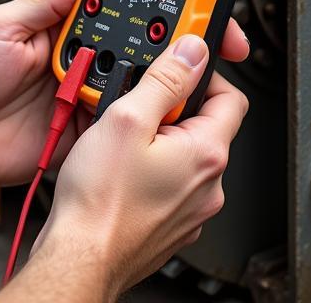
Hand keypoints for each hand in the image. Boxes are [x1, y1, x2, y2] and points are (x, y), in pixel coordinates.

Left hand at [0, 0, 248, 186]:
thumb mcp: (4, 24)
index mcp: (65, 27)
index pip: (120, 9)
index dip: (155, 4)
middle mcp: (81, 60)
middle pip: (138, 49)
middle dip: (172, 45)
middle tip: (200, 43)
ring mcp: (83, 98)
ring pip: (135, 89)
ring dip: (155, 84)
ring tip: (177, 79)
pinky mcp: (82, 136)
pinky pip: (118, 129)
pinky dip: (136, 124)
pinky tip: (148, 117)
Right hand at [24, 35, 247, 298]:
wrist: (79, 258)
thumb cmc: (99, 201)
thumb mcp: (127, 118)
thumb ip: (164, 79)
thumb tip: (191, 51)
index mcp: (206, 154)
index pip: (231, 96)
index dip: (204, 75)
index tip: (178, 67)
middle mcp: (208, 185)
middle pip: (205, 125)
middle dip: (173, 108)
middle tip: (137, 105)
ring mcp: (191, 209)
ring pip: (185, 155)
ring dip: (160, 139)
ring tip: (122, 140)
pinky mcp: (171, 225)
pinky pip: (170, 183)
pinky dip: (151, 169)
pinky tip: (120, 169)